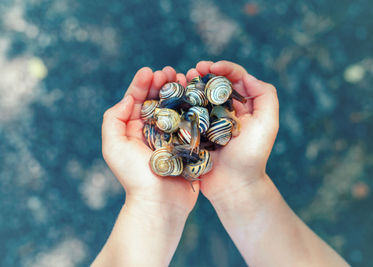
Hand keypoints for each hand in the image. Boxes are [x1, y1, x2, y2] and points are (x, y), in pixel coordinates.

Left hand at [102, 66, 198, 216]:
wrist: (160, 203)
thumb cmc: (134, 176)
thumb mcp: (113, 147)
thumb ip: (113, 119)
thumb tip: (128, 99)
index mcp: (133, 129)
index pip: (136, 100)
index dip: (142, 84)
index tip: (149, 71)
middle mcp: (152, 130)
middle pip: (157, 100)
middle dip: (162, 84)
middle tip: (170, 71)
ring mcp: (171, 136)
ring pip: (175, 107)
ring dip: (179, 91)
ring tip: (184, 78)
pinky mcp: (188, 143)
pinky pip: (190, 120)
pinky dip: (193, 106)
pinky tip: (197, 96)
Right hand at [186, 60, 278, 201]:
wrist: (233, 185)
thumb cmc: (252, 155)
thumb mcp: (268, 123)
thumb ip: (265, 95)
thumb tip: (245, 76)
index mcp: (243, 107)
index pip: (235, 79)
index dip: (224, 68)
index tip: (211, 66)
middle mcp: (225, 112)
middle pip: (214, 85)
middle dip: (203, 73)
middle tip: (193, 70)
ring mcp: (208, 123)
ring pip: (198, 97)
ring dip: (190, 85)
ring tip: (182, 79)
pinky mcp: (195, 133)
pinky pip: (187, 114)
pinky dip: (180, 103)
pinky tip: (174, 96)